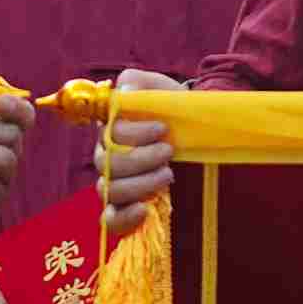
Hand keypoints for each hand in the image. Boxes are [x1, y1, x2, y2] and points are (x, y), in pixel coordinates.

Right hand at [99, 71, 184, 234]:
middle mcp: (108, 158)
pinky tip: (143, 209)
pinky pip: (110, 219)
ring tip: (168, 174)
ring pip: (110, 190)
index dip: (133, 133)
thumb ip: (141, 84)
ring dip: (140, 184)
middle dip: (141, 158)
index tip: (163, 129)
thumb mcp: (163, 91)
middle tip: (168, 151)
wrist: (194, 135)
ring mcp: (115, 184)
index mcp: (112, 130)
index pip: (109, 135)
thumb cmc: (175, 113)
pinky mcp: (126, 207)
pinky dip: (123, 217)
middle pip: (108, 164)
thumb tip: (124, 91)